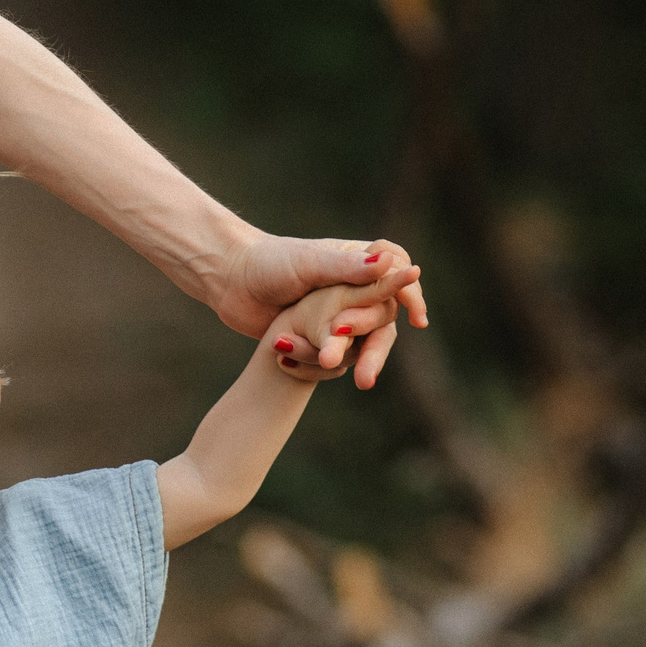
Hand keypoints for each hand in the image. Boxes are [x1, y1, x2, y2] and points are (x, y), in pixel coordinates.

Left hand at [216, 234, 426, 384]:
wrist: (229, 282)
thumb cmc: (268, 263)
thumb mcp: (308, 263)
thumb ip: (347, 268)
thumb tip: (390, 263)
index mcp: (355, 262)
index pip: (396, 275)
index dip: (410, 294)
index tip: (417, 317)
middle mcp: (353, 290)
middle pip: (382, 318)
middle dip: (377, 347)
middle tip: (371, 372)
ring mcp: (337, 315)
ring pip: (361, 342)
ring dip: (357, 362)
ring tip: (356, 384)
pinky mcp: (318, 337)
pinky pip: (335, 356)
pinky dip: (322, 365)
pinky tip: (312, 368)